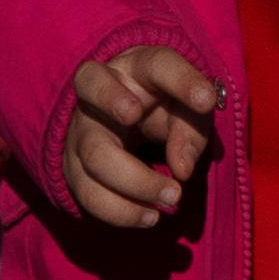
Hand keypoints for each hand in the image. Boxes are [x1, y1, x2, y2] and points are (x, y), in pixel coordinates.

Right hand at [58, 41, 219, 230]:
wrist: (126, 122)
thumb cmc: (164, 108)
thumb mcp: (188, 111)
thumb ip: (190, 132)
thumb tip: (181, 170)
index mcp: (138, 67)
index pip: (158, 63)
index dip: (181, 80)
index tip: (205, 100)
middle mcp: (99, 89)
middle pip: (94, 90)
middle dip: (122, 113)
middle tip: (159, 138)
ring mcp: (81, 128)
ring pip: (93, 152)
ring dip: (134, 183)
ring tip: (172, 198)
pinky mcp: (73, 165)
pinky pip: (86, 191)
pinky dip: (120, 211)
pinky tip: (149, 216)